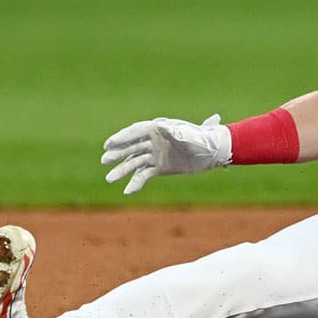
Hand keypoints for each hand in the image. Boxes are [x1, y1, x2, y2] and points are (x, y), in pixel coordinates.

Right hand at [101, 115, 231, 194]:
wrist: (213, 152)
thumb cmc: (201, 139)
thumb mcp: (187, 135)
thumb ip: (173, 132)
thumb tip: (160, 126)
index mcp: (157, 129)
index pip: (135, 132)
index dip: (121, 138)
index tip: (108, 145)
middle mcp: (154, 141)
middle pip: (131, 147)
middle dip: (117, 154)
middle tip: (104, 160)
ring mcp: (156, 154)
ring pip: (134, 162)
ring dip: (122, 170)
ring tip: (109, 178)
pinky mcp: (160, 167)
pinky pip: (144, 175)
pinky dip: (136, 183)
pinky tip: (128, 191)